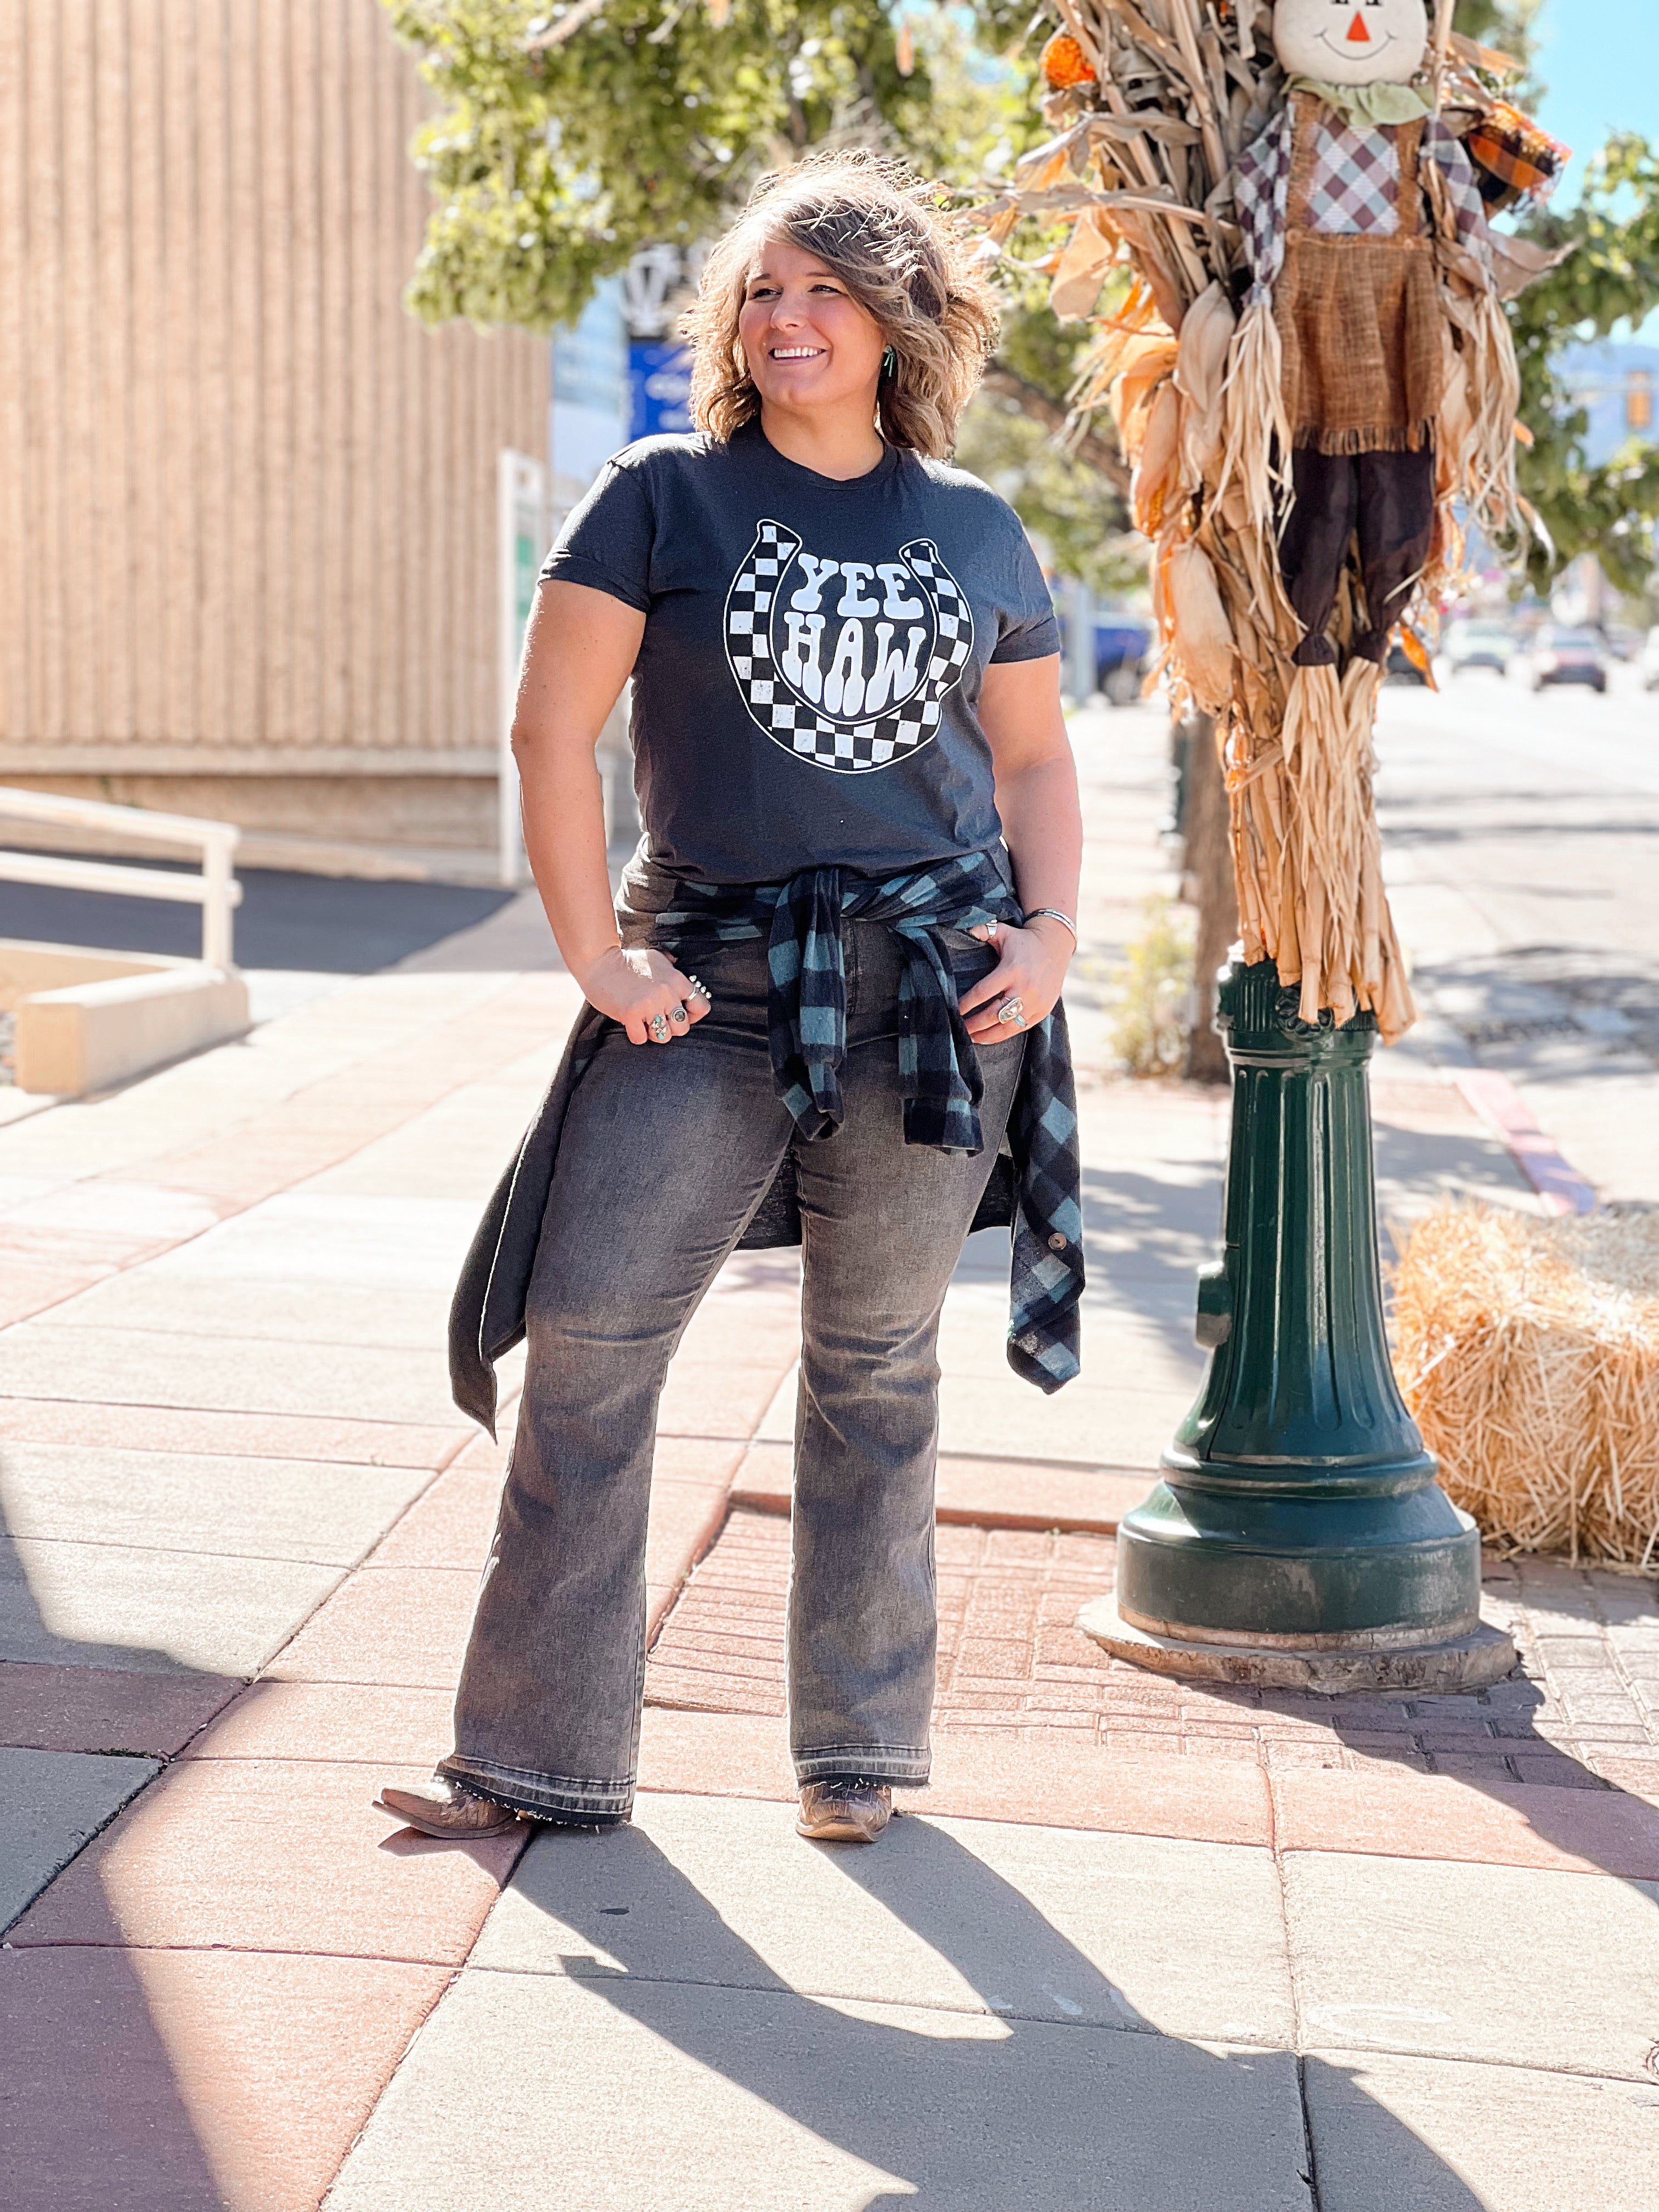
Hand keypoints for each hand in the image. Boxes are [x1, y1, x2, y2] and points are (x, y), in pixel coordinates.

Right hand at [573, 944, 711, 1045]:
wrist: (599, 961)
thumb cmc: (627, 961)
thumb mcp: (655, 957)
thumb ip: (671, 966)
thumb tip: (677, 964)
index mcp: (676, 980)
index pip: (702, 1007)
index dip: (693, 1015)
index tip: (681, 1014)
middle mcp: (666, 993)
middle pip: (683, 1027)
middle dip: (671, 1028)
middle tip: (658, 1020)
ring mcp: (649, 1004)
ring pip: (664, 1036)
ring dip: (654, 1033)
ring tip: (645, 1023)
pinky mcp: (631, 1014)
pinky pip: (641, 1039)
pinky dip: (636, 1035)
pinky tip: (631, 1023)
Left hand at [958, 917, 1072, 1044]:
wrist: (1056, 946)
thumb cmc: (1023, 940)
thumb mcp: (1003, 931)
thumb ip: (983, 930)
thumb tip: (964, 930)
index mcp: (1011, 971)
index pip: (983, 992)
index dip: (966, 1004)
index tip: (954, 1010)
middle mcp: (1024, 989)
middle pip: (993, 1014)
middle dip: (973, 1025)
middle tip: (958, 1029)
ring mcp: (1035, 1002)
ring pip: (1007, 1027)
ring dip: (987, 1035)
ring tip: (971, 1038)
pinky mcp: (1042, 1010)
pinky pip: (1021, 1028)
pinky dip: (1004, 1034)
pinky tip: (990, 1036)